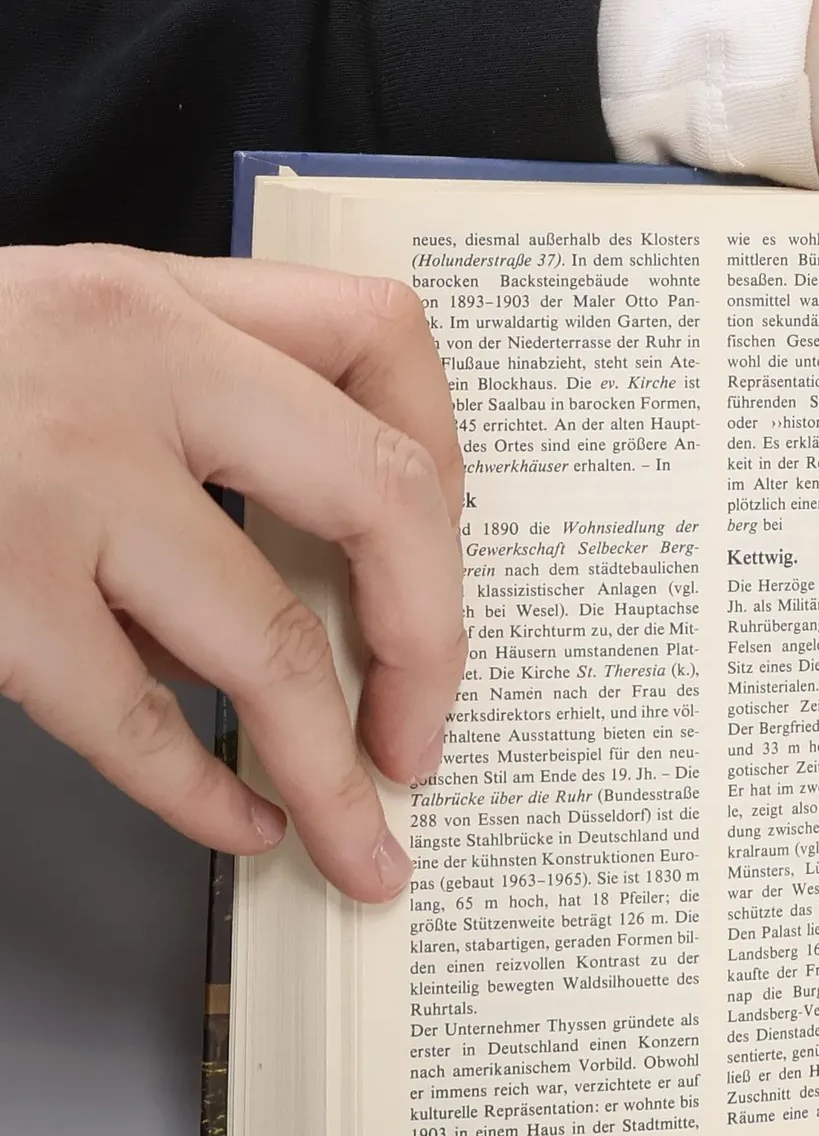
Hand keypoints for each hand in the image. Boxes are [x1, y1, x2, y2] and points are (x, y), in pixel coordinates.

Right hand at [0, 246, 464, 899]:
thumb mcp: (52, 352)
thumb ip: (187, 427)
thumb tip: (316, 596)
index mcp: (150, 297)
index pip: (383, 340)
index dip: (450, 465)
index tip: (448, 566)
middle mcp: (122, 363)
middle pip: (383, 496)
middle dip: (436, 640)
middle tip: (429, 732)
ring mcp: (51, 475)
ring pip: (271, 641)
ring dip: (336, 765)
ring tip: (365, 838)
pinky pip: (139, 721)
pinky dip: (207, 796)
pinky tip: (241, 826)